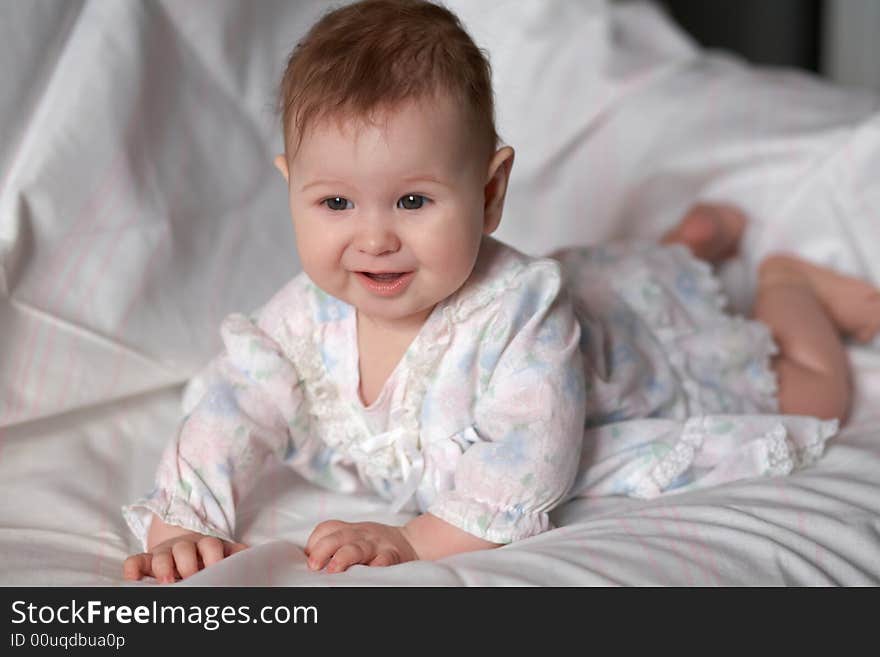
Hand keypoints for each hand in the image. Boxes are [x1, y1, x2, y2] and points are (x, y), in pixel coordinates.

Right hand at [122, 516, 247, 582]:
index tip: (216, 569)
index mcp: (205, 545)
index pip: (210, 545)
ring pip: (160, 556)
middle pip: (184, 549)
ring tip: (167, 582)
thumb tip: (251, 554)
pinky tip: (133, 579)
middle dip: (188, 563)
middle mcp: (183, 547)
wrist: (184, 547)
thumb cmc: (207, 556)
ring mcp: (163, 553)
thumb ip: (235, 552)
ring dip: (162, 567)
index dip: (213, 556)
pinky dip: (132, 569)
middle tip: (191, 577)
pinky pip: (135, 562)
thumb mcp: (223, 552)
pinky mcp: (146, 561)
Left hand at [304, 520, 417, 572]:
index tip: (308, 557)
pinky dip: (375, 565)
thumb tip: (309, 560)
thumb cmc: (376, 543)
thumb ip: (335, 543)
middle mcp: (360, 535)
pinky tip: (369, 571)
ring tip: (333, 569)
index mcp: (349, 530)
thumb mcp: (355, 536)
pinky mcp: (391, 556)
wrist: (411, 542)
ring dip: (343, 558)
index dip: (314, 542)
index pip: (326, 528)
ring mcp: (375, 545)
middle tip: (313, 566)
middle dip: (322, 550)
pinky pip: (383, 559)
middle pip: (337, 537)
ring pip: (357, 548)